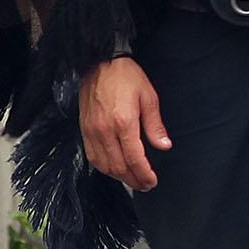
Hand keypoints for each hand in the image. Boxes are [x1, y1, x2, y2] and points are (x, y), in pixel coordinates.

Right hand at [79, 58, 169, 191]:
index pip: (134, 158)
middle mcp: (105, 131)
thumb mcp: (149, 98)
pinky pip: (92, 156)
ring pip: (104, 165)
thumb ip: (155, 125)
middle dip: (133, 180)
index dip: (144, 174)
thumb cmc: (127, 78)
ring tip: (132, 180)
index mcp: (123, 123)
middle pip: (118, 166)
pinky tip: (114, 169)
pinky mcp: (83, 130)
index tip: (152, 181)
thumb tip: (164, 146)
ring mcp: (91, 131)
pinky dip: (104, 167)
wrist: (99, 63)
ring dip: (118, 177)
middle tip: (145, 185)